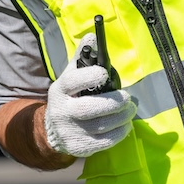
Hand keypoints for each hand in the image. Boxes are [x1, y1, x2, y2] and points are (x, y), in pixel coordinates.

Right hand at [44, 34, 135, 157]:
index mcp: (60, 89)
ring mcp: (69, 131)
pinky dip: (119, 134)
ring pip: (100, 126)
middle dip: (113, 103)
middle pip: (89, 108)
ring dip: (121, 118)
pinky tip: (125, 126)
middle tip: (128, 98)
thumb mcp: (70, 75)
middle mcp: (62, 111)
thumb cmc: (69, 96)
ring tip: (131, 110)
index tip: (105, 73)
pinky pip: (103, 142)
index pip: (73, 82)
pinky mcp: (79, 147)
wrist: (52, 130)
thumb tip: (92, 36)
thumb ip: (82, 57)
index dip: (89, 77)